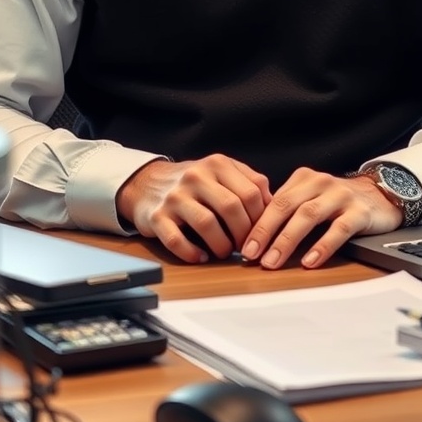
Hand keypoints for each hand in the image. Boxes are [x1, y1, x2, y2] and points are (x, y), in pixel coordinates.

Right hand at [116, 154, 271, 262]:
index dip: (262, 217)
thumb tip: (274, 206)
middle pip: (231, 207)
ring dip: (222, 245)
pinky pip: (177, 240)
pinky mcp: (157, 217)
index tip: (262, 232)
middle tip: (246, 248)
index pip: (251, 191)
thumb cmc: (193, 182)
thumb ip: (248, 182)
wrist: (147, 183)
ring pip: (207, 223)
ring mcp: (175, 196)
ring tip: (225, 252)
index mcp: (217, 164)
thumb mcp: (221, 171)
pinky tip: (201, 257)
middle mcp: (196, 176)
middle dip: (244, 233)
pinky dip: (192, 253)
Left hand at [241, 167, 402, 269]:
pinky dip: (322, 246)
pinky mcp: (359, 212)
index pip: (274, 201)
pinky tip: (310, 261)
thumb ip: (288, 211)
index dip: (256, 224)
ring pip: (308, 216)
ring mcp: (340, 196)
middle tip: (251, 254)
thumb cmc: (337, 202)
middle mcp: (319, 182)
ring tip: (273, 261)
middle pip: (286, 205)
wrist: (380, 195)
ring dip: (287, 240)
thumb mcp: (310, 198)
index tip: (243, 246)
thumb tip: (256, 237)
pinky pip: (338, 230)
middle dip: (265, 231)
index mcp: (303, 179)